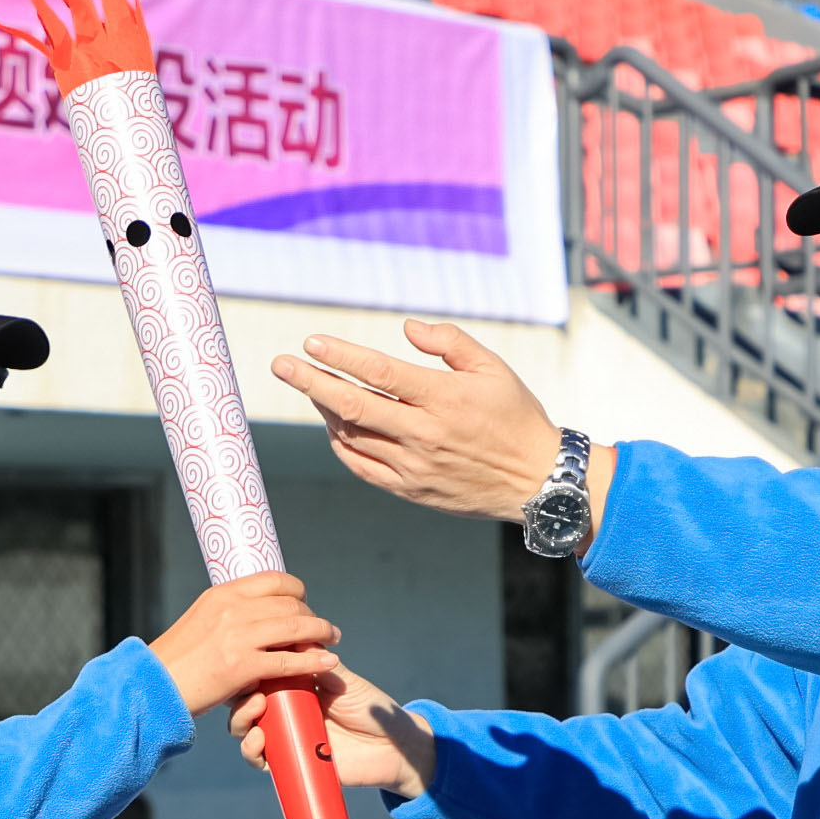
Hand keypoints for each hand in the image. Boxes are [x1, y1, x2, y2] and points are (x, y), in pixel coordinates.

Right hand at [147, 573, 339, 716]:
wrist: (153, 687)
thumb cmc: (177, 662)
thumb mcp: (200, 622)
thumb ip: (228, 615)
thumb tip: (255, 616)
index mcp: (222, 594)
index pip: (273, 580)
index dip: (297, 591)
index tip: (304, 603)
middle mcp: (232, 608)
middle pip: (289, 603)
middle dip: (312, 615)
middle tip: (324, 628)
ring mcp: (238, 636)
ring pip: (294, 627)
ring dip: (321, 632)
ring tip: (332, 640)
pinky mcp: (242, 665)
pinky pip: (289, 660)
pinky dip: (313, 660)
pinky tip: (327, 662)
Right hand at [231, 662, 435, 799]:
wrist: (393, 748)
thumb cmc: (371, 709)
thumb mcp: (344, 681)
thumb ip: (320, 663)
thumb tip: (295, 637)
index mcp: (294, 687)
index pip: (260, 676)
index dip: (247, 670)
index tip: (247, 660)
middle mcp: (285, 712)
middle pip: (244, 703)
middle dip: (239, 697)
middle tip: (253, 693)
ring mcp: (285, 737)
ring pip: (246, 730)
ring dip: (241, 720)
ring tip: (256, 710)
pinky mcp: (290, 763)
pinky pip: (261, 760)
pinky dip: (252, 752)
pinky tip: (259, 741)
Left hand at [271, 320, 606, 531]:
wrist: (538, 481)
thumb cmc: (516, 417)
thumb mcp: (493, 368)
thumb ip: (449, 342)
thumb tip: (406, 328)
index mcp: (444, 398)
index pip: (379, 373)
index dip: (341, 356)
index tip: (311, 342)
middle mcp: (424, 434)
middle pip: (353, 406)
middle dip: (311, 383)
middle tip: (281, 365)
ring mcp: (414, 467)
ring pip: (353, 436)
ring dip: (326, 411)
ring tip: (314, 389)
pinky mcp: (411, 490)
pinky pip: (362, 466)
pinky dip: (342, 444)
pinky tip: (336, 425)